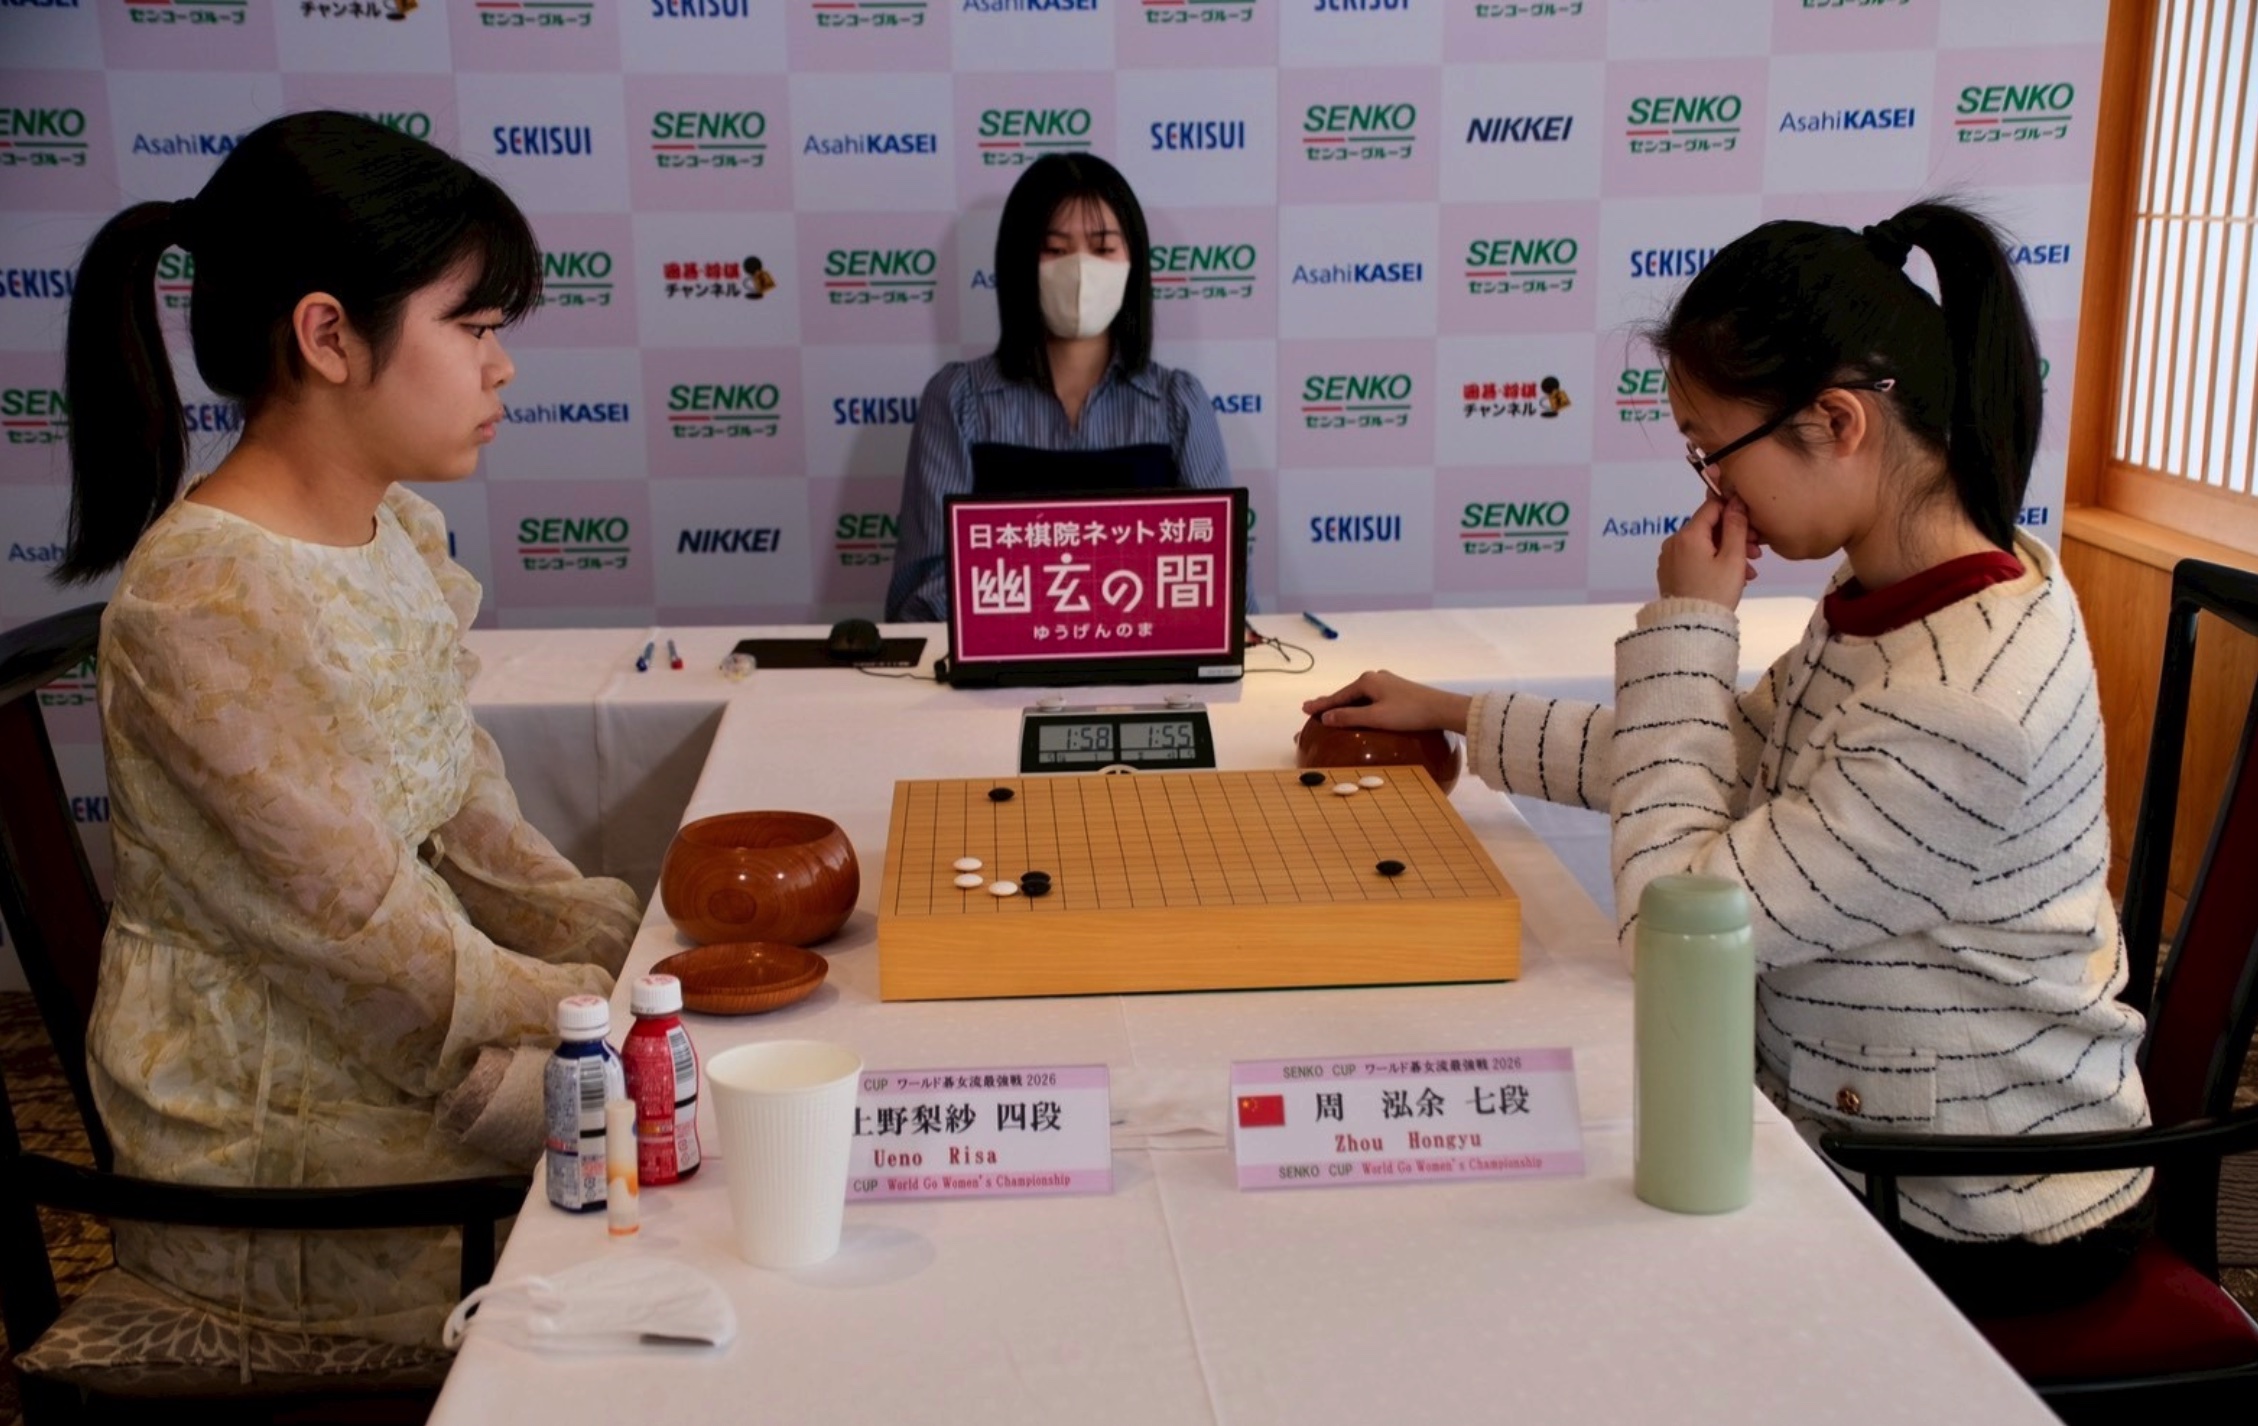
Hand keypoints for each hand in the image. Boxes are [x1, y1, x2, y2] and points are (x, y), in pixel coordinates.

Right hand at [1301, 670, 1470, 733]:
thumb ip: (1349, 717)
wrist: (1441, 708)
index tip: (1304, 709)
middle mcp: (1375, 677)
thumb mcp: (1376, 718)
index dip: (1321, 704)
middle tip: (1311, 708)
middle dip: (1330, 702)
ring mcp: (1387, 682)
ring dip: (1344, 703)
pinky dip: (1359, 704)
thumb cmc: (1408, 713)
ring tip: (1330, 710)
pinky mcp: (1397, 690)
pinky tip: (1358, 710)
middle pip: (1347, 693)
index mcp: (1367, 681)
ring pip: (1359, 695)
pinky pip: (1370, 697)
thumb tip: (1326, 717)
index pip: (1338, 696)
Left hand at [1656, 496, 1756, 608]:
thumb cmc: (1715, 593)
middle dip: (1735, 537)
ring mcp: (1669, 558)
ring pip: (1704, 545)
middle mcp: (1673, 542)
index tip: (1751, 526)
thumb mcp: (1733, 558)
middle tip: (1756, 553)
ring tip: (1748, 571)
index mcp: (1688, 535)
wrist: (1690, 628)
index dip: (1734, 511)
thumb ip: (1736, 526)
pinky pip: (1694, 559)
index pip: (1712, 506)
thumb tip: (1736, 501)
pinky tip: (1732, 577)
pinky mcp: (1670, 572)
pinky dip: (1713, 562)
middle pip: (1709, 528)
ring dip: (1728, 552)